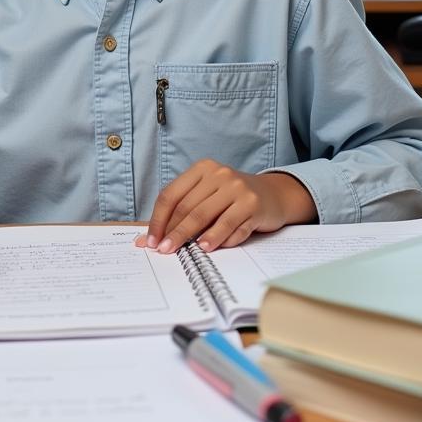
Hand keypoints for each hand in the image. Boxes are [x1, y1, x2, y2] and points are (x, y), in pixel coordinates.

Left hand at [134, 161, 315, 254]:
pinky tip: (206, 248)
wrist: (272, 194)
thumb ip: (184, 209)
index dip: (158, 219)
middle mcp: (220, 175)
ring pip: (207, 216)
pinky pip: (231, 225)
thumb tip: (154, 236)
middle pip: (187, 207)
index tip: (150, 240)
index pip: (171, 195)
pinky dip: (216, 238)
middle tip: (162, 250)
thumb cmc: (231, 197)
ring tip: (179, 252)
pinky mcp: (254, 205)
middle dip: (172, 231)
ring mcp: (238, 189)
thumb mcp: (208, 194)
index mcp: (202, 169)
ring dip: (190, 237)